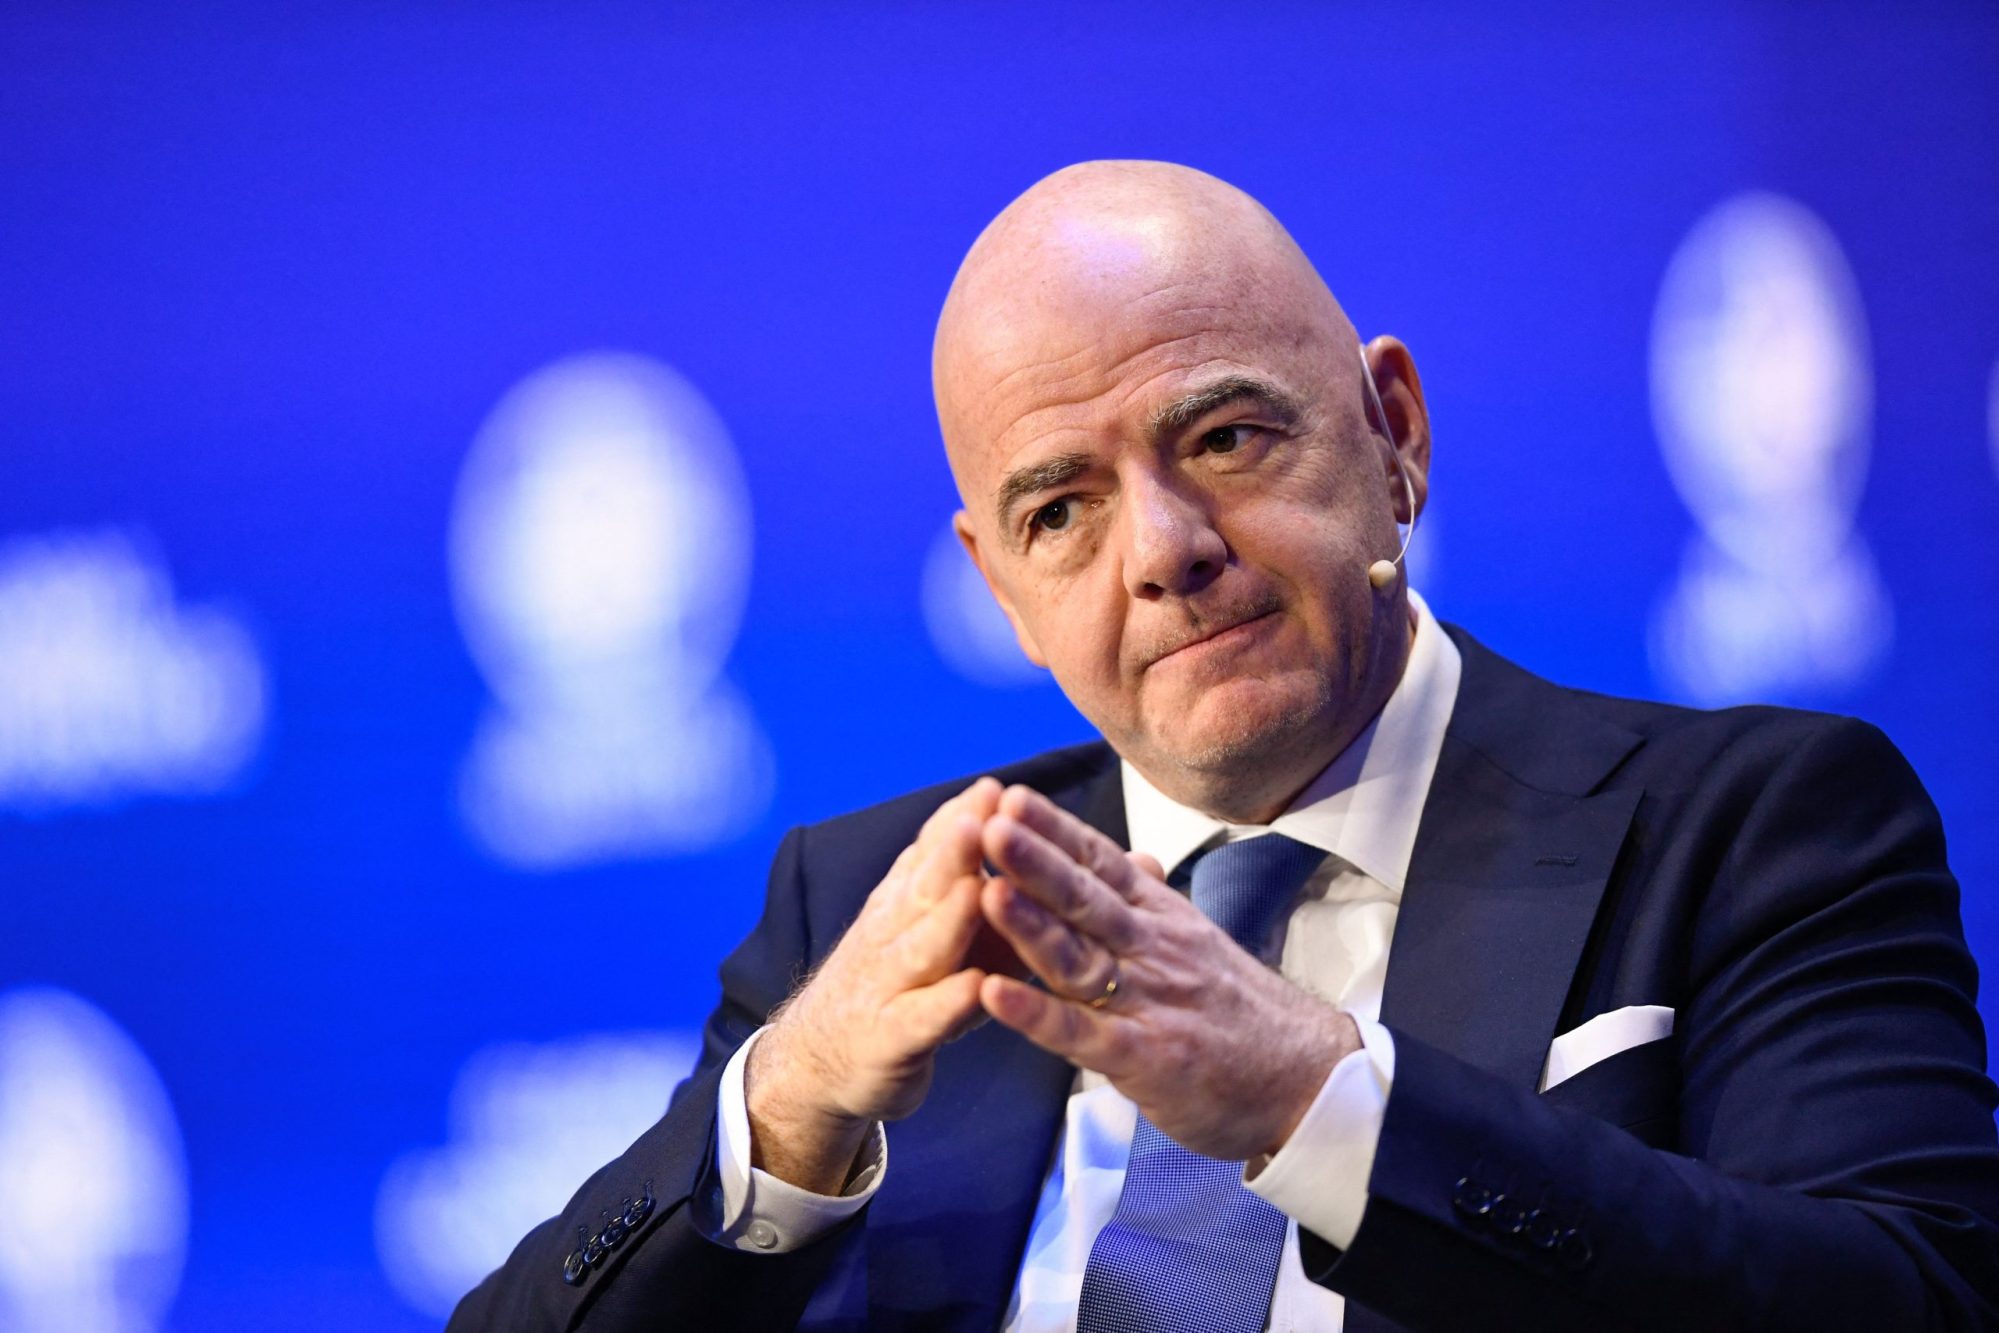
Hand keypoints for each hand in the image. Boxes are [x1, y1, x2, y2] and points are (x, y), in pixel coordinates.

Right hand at [747, 777, 1010, 1191]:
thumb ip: (966, 890)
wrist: (815, 1063)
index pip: (928, 852)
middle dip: (956, 848)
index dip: (959, 819)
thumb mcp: (923, 931)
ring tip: (976, 887)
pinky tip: (975, 987)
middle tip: (985, 811)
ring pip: (923, 946)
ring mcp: (888, 987)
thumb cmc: (892, 988)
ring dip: (950, 916)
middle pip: (925, 885)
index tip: (992, 787)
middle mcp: (891, 935)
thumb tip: (1023, 841)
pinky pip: (923, 1018)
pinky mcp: (891, 1040)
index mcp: (902, 903)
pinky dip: (948, 1003)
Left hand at [977, 784, 1358, 1161]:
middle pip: (1085, 898)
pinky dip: (1037, 1014)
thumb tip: (1133, 861)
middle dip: (1033, 859)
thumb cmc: (1242, 1014)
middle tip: (987, 821)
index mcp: (1160, 919)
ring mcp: (1148, 1002)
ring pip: (1079, 956)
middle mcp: (1152, 950)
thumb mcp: (1199, 944)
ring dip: (1029, 923)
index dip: (1054, 830)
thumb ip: (1155, 905)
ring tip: (983, 889)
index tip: (1008, 795)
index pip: (1101, 863)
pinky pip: (1082, 1035)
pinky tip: (995, 994)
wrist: (1306, 1078)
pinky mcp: (1145, 1058)